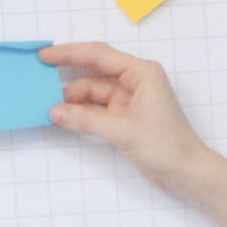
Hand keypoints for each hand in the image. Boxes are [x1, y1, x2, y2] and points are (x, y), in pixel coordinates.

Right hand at [43, 42, 211, 195]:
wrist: (187, 172)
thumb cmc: (166, 145)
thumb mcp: (122, 130)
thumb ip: (86, 119)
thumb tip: (56, 111)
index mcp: (142, 72)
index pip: (99, 55)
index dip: (69, 53)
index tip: (45, 55)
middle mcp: (136, 81)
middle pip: (94, 73)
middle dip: (68, 77)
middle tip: (40, 79)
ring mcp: (131, 99)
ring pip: (94, 93)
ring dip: (73, 100)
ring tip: (49, 107)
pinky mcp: (127, 117)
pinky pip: (98, 109)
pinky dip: (82, 112)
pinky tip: (64, 116)